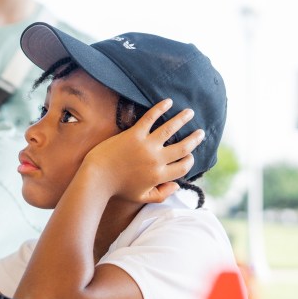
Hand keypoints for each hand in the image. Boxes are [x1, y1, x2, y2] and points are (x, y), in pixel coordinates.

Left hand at [82, 99, 203, 203]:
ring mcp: (146, 145)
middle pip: (183, 147)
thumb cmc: (118, 188)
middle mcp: (156, 160)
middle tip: (200, 132)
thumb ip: (162, 194)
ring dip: (182, 119)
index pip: (183, 167)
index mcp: (159, 176)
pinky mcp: (134, 134)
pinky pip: (150, 118)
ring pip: (170, 129)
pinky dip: (160, 108)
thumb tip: (177, 186)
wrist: (97, 178)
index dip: (190, 161)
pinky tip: (168, 102)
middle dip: (195, 139)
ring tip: (190, 113)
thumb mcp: (142, 197)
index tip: (190, 155)